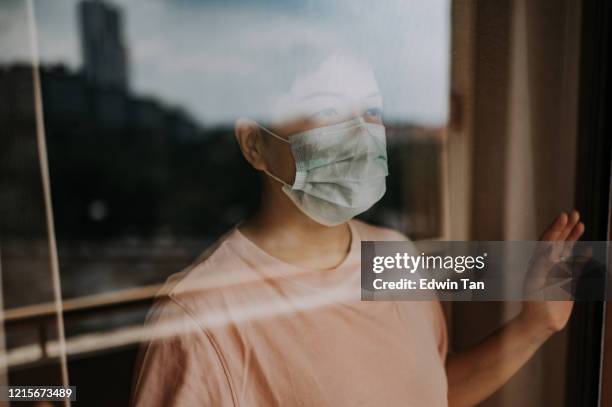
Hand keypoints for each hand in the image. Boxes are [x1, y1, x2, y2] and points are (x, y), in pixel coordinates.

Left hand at [520, 211, 584, 333]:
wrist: (540, 321)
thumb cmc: (534, 302)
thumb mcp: (535, 282)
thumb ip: (542, 265)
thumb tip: (549, 249)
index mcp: (538, 261)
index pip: (548, 239)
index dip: (556, 227)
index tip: (564, 215)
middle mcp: (547, 264)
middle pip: (557, 240)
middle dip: (566, 226)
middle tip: (575, 212)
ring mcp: (558, 272)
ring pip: (567, 250)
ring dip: (573, 237)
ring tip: (581, 224)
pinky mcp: (568, 282)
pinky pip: (577, 266)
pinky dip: (583, 257)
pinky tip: (589, 249)